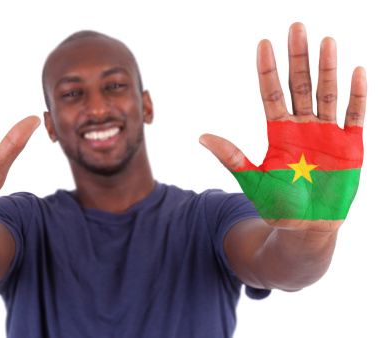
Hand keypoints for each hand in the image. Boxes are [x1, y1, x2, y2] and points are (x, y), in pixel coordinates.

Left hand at [199, 23, 365, 231]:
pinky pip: (354, 115)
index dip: (267, 69)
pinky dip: (356, 96)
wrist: (306, 227)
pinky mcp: (350, 145)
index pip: (271, 93)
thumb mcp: (252, 179)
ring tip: (325, 41)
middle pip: (300, 85)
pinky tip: (357, 71)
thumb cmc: (278, 205)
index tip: (263, 43)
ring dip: (328, 68)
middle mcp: (302, 125)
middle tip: (296, 27)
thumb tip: (201, 136)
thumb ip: (230, 157)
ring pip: (327, 93)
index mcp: (278, 131)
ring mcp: (327, 133)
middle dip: (298, 58)